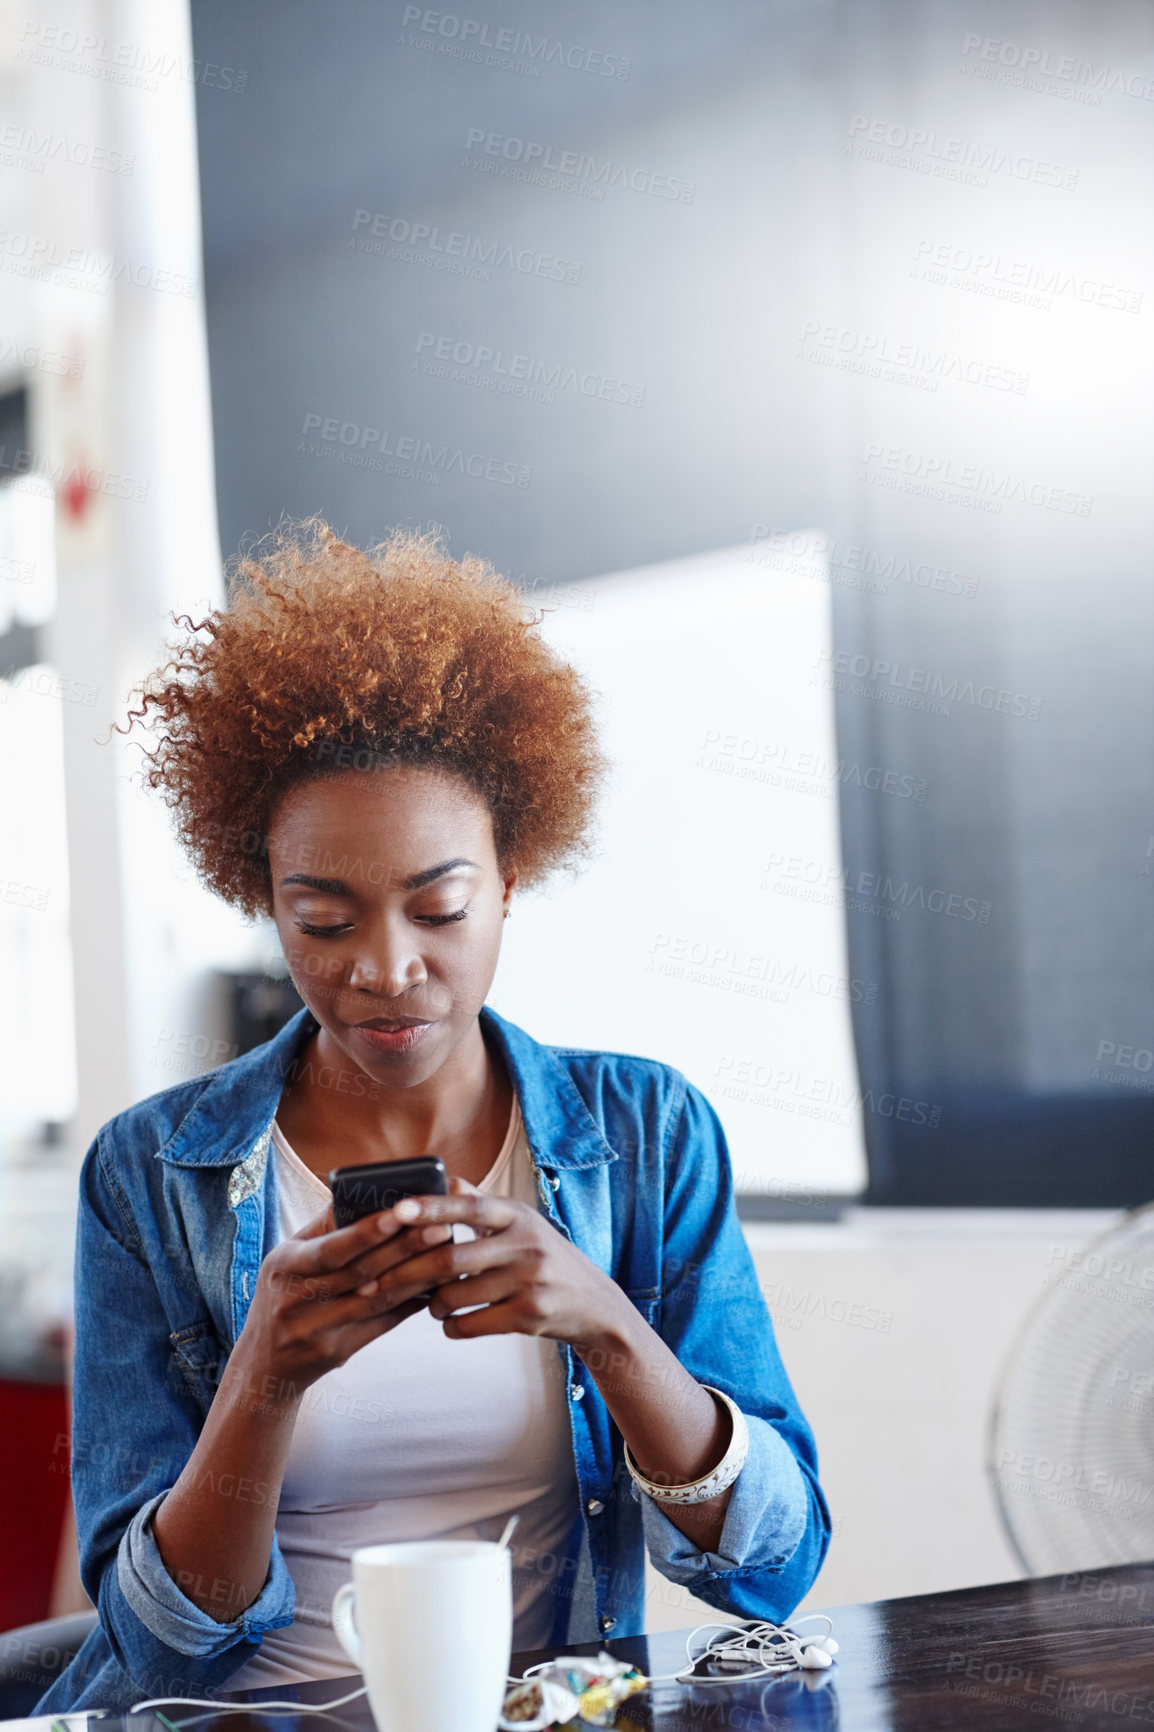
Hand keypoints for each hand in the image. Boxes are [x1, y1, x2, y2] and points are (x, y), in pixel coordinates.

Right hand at [237, 1201, 453, 1400]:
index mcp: (283, 1266)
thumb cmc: (285, 1294)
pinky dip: (410, 1302)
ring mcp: (316, 1331)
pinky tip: (436, 1285)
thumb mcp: (289, 1259)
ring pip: (378, 1299)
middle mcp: (295, 1300)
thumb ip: (327, 1228)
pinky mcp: (337, 1352)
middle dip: (405, 1248)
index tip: (403, 1211)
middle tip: (442, 1226)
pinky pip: (382, 1323)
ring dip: (417, 1276)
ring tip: (448, 1253)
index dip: (368, 1231)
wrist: (264, 1363)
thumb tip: (371, 1190)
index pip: (331, 1248)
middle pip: (360, 1272)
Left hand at [361, 1177, 629, 1350]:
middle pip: (449, 1258)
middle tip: (379, 1282)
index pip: (467, 1204)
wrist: (595, 1306)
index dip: (430, 1207)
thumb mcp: (521, 1224)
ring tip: (430, 1304)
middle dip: (406, 1273)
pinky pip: (470, 1324)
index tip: (396, 1210)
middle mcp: (524, 1243)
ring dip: (431, 1304)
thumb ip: (481, 1203)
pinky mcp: (529, 1315)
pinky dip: (451, 1326)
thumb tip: (442, 1175)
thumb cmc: (545, 1260)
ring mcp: (529, 1280)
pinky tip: (452, 1323)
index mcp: (516, 1214)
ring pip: (454, 1295)